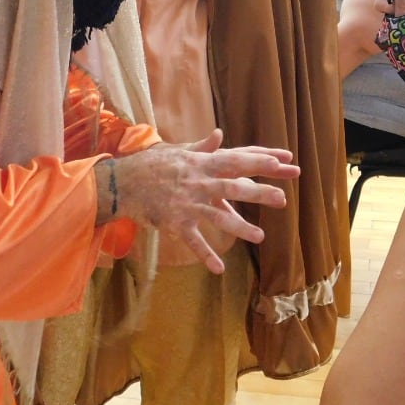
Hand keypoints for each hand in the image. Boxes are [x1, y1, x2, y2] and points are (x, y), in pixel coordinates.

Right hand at [105, 129, 299, 274]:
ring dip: (240, 227)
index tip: (281, 161)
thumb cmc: (151, 165)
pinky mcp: (175, 222)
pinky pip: (193, 241)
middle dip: (259, 193)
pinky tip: (219, 268)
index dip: (258, 160)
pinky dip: (206, 255)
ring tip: (260, 236)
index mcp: (201, 164)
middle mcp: (197, 182)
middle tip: (282, 199)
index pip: (235, 160)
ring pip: (218, 217)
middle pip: (233, 187)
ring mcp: (187, 203)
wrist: (122, 183)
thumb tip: (219, 135)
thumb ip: (201, 147)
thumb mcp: (177, 152)